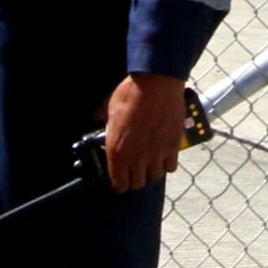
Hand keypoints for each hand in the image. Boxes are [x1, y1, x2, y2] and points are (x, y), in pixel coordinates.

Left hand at [100, 72, 186, 192]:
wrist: (157, 83)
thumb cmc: (131, 93)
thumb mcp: (108, 106)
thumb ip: (101, 117)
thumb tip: (94, 117)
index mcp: (117, 151)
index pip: (119, 184)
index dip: (120, 182)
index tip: (121, 178)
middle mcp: (136, 158)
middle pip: (138, 184)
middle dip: (136, 177)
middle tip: (136, 168)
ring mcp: (156, 154)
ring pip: (155, 176)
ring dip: (152, 170)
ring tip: (151, 160)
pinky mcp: (173, 147)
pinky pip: (171, 167)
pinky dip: (167, 163)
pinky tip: (164, 154)